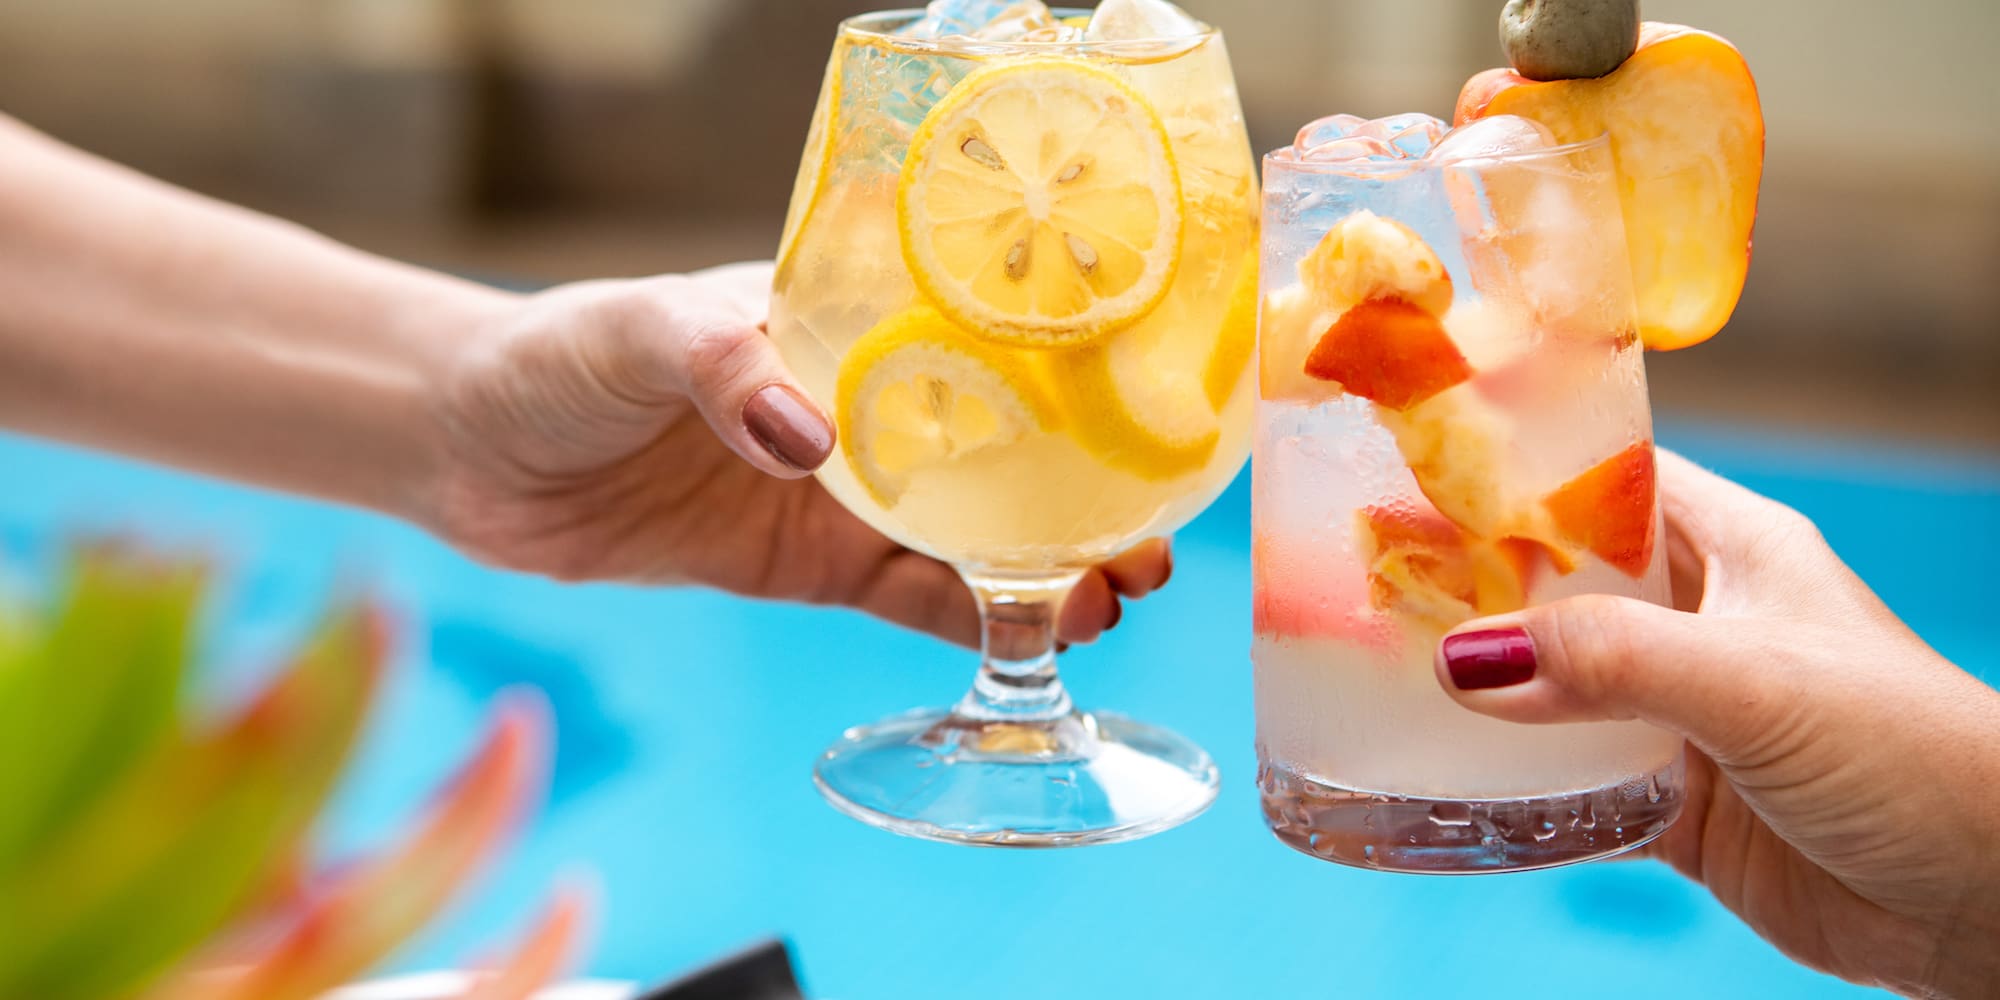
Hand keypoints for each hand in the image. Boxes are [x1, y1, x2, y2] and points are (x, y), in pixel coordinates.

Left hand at [428, 261, 1169, 644]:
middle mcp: (863, 407)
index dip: (1066, 387)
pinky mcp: (804, 566)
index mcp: (846, 326)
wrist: (466, 449)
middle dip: (1082, 493)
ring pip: (971, 533)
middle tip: (1150, 539)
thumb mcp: (637, 331)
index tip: (1138, 420)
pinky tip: (1033, 633)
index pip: (979, 347)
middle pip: (1001, 450)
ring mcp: (839, 491)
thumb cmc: (552, 355)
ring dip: (1045, 565)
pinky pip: (906, 595)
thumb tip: (807, 438)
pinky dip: (969, 617)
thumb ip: (720, 365)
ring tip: (1113, 592)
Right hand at [1432, 451, 1999, 996]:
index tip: (1419, 476)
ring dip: (1490, 693)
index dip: (1521, 476)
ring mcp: (1686, 716)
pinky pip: (1574, 786)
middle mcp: (1703, 623)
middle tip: (1372, 589)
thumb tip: (1467, 662)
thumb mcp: (1753, 680)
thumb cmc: (1913, 752)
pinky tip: (1452, 785)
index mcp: (1734, 550)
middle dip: (1477, 588)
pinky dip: (1517, 788)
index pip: (1610, 483)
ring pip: (1559, 688)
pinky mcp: (1680, 804)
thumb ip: (1609, 663)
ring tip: (1385, 683)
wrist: (1990, 897)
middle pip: (1566, 587)